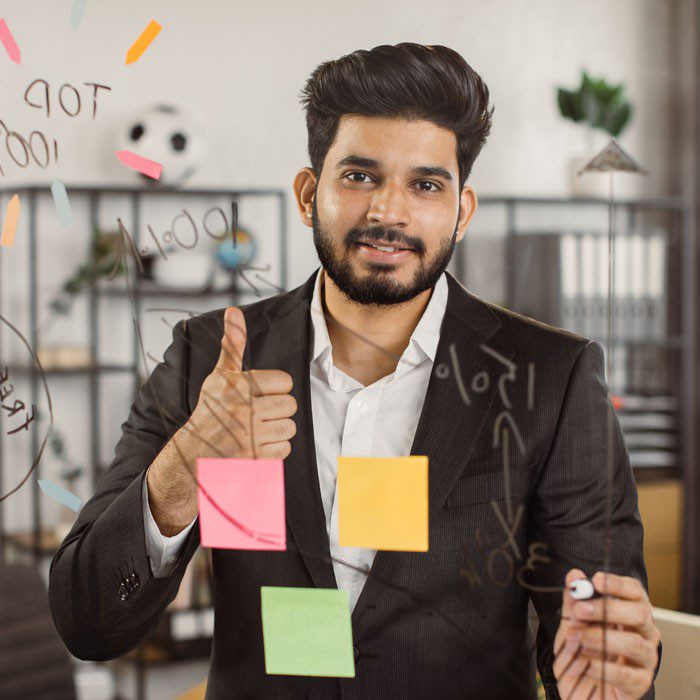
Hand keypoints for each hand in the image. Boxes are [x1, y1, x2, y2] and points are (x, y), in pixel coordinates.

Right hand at [147, 306, 296, 532]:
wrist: (193, 454)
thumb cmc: (212, 410)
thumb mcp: (219, 376)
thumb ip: (232, 345)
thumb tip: (234, 311)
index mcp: (237, 386)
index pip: (284, 382)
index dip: (275, 388)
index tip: (260, 394)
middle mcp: (241, 410)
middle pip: (290, 405)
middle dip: (278, 409)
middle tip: (260, 413)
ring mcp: (247, 437)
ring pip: (289, 427)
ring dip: (278, 429)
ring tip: (259, 429)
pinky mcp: (253, 460)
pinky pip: (284, 449)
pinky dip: (275, 449)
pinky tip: (257, 445)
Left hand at [553, 569, 659, 698]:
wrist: (583, 690)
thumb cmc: (582, 653)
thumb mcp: (572, 624)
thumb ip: (574, 601)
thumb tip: (574, 576)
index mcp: (630, 613)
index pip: (635, 592)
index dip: (617, 584)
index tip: (596, 581)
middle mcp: (644, 634)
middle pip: (639, 613)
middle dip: (607, 609)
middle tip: (581, 610)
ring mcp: (645, 659)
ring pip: (634, 643)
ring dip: (601, 637)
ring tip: (579, 638)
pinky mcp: (640, 683)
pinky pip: (625, 674)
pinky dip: (602, 666)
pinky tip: (586, 664)